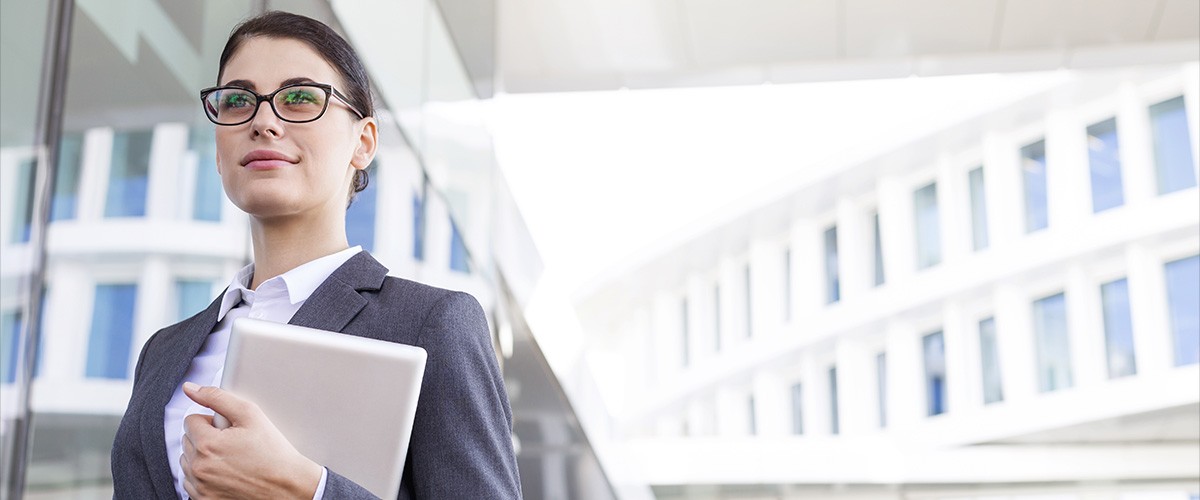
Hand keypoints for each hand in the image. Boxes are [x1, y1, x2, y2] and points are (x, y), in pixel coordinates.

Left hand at [180, 382, 322, 498]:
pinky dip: (203, 477)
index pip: (191, 420)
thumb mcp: (250, 415)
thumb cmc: (273, 452)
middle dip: (205, 438)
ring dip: (202, 457)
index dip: (211, 421)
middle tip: (232, 443)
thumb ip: (217, 397)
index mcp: (207, 444)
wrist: (287, 486)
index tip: (228, 429)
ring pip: (187, 462)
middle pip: (187, 441)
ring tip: (229, 458)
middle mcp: (199, 468)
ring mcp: (200, 487)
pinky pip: (191, 483)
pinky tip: (225, 474)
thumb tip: (190, 388)